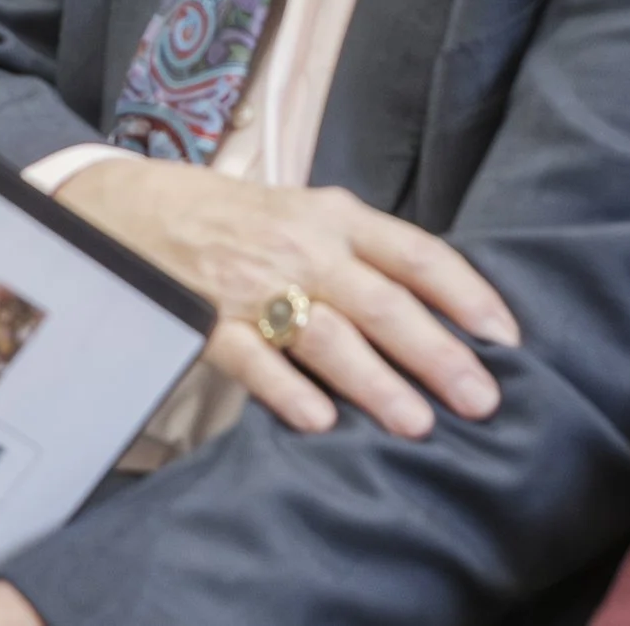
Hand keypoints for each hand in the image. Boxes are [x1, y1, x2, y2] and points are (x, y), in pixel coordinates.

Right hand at [57, 156, 519, 437]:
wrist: (122, 204)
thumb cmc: (228, 217)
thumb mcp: (300, 211)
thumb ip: (362, 251)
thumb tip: (444, 313)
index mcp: (330, 215)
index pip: (415, 252)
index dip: (467, 295)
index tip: (507, 338)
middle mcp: (298, 246)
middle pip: (381, 301)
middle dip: (436, 354)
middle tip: (481, 401)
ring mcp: (249, 283)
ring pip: (325, 335)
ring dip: (375, 382)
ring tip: (417, 425)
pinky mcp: (204, 318)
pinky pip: (252, 359)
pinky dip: (286, 390)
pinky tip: (319, 420)